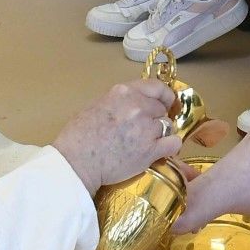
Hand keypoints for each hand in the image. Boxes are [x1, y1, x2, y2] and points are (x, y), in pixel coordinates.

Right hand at [52, 79, 182, 192]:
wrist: (76, 162)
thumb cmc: (78, 136)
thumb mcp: (97, 105)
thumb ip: (119, 101)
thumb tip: (135, 103)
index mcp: (123, 92)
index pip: (156, 87)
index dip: (164, 96)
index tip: (165, 103)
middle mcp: (138, 106)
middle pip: (161, 109)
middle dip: (157, 118)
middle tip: (146, 130)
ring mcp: (146, 127)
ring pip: (168, 126)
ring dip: (161, 134)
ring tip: (148, 143)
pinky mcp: (151, 150)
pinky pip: (173, 143)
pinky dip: (171, 147)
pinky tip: (161, 151)